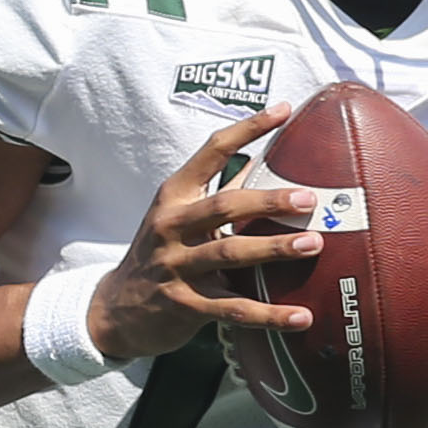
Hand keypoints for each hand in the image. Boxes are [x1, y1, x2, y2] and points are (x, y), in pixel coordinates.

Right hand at [83, 103, 321, 363]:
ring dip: (273, 249)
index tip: (283, 110)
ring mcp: (176, 267)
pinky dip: (269, 315)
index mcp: (174, 196)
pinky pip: (233, 309)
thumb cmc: (160, 253)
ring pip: (230, 254)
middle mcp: (171, 226)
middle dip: (268, 201)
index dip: (248, 129)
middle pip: (225, 205)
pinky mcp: (185, 306)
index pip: (212, 152)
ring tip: (312, 244)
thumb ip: (220, 190)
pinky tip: (301, 317)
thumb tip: (262, 159)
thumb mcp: (178, 216)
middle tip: (308, 199)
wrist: (115, 309)